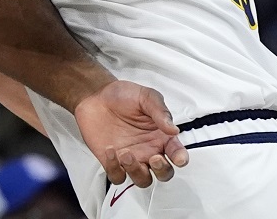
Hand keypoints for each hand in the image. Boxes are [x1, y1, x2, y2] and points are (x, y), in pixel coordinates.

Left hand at [74, 80, 188, 186]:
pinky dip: (115, 169)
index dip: (181, 159)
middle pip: (164, 173)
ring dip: (137, 172)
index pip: (177, 153)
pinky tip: (110, 150)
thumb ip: (160, 111)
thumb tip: (173, 129)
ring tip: (126, 153)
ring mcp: (131, 158)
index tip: (179, 158)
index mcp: (161, 136)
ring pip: (142, 180)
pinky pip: (118, 176)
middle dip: (162, 170)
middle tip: (154, 158)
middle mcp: (149, 150)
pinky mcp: (112, 162)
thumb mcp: (145, 96)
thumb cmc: (122, 95)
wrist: (95, 95)